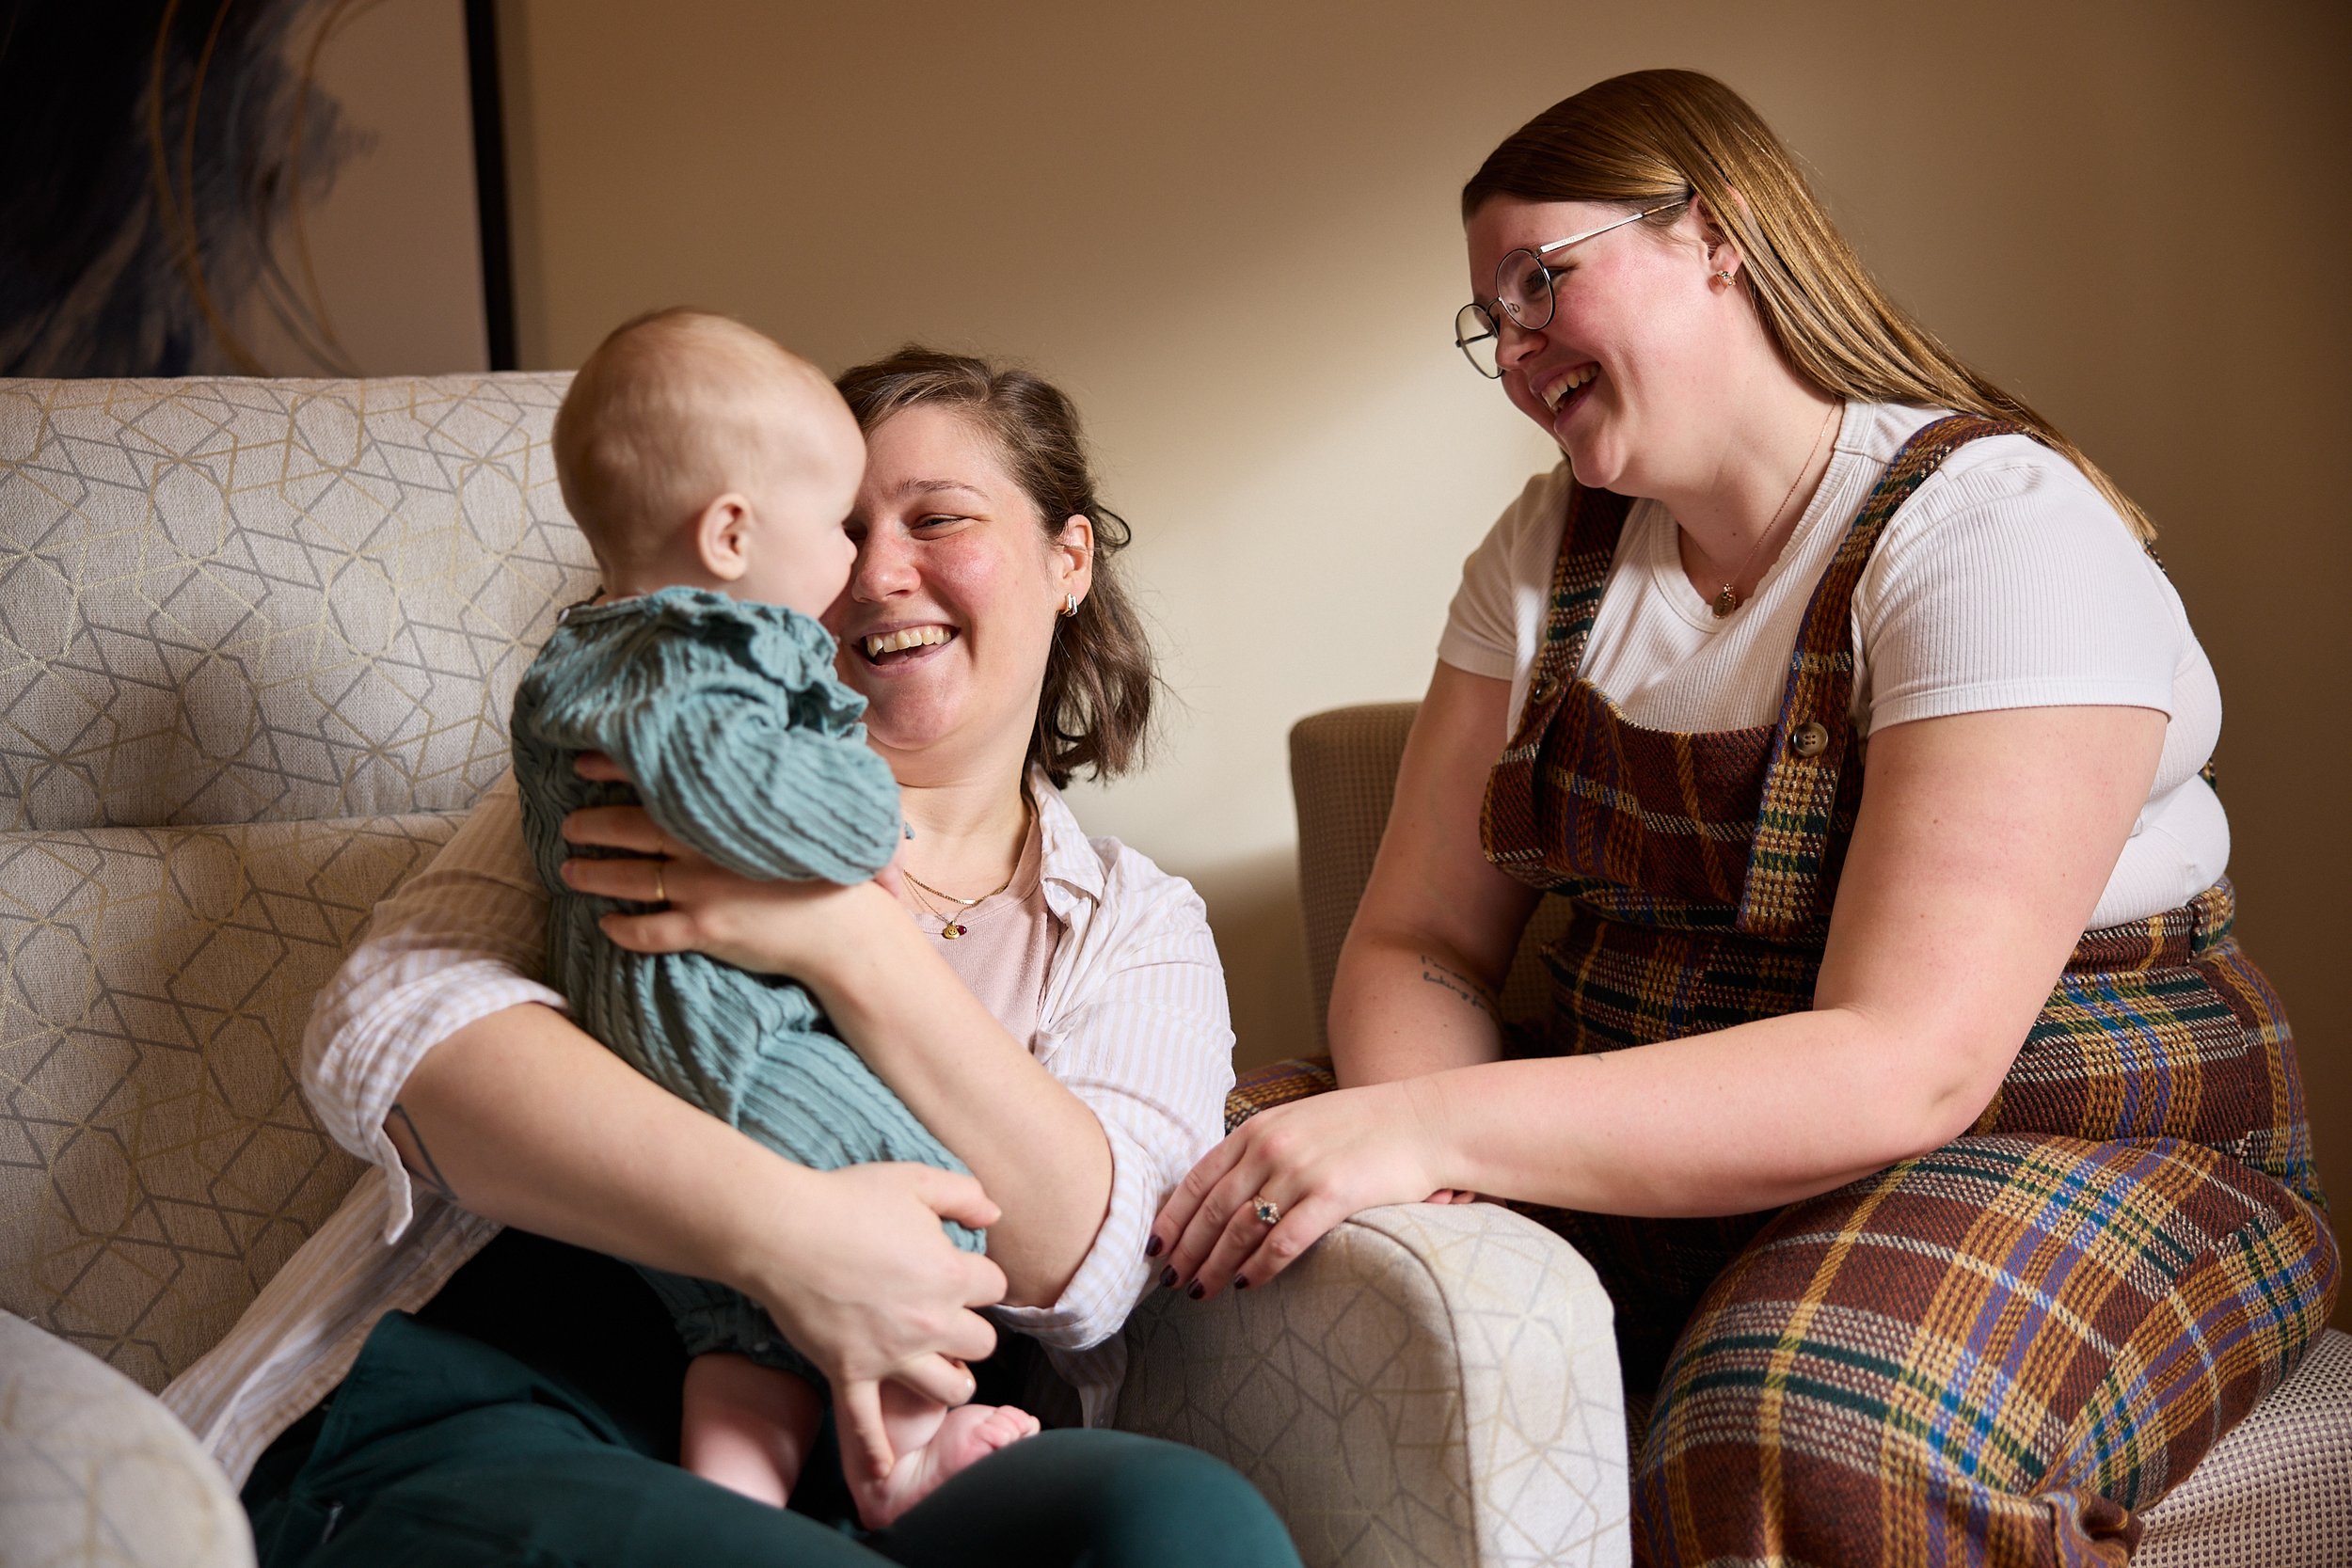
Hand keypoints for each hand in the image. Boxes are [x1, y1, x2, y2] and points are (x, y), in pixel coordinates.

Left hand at [559, 753, 899, 977]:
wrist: (848, 930)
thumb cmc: (831, 867)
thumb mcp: (798, 815)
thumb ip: (761, 792)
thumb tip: (737, 765)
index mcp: (726, 813)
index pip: (658, 780)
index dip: (616, 768)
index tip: (582, 761)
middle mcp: (706, 848)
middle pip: (630, 830)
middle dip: (591, 825)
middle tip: (567, 823)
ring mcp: (702, 890)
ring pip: (628, 880)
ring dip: (593, 875)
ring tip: (569, 871)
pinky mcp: (705, 930)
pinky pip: (648, 932)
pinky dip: (621, 928)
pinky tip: (605, 924)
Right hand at [745, 1161, 1007, 1479]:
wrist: (781, 1231)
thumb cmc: (848, 1200)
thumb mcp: (916, 1180)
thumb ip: (965, 1194)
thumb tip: (994, 1212)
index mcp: (951, 1276)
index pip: (996, 1289)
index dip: (980, 1277)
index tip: (960, 1269)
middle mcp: (930, 1323)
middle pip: (982, 1345)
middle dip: (971, 1330)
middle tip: (950, 1317)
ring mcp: (890, 1355)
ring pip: (948, 1389)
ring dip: (949, 1379)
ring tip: (940, 1368)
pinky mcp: (851, 1373)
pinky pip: (866, 1424)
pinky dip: (875, 1450)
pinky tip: (885, 1470)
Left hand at [1146, 1080, 1449, 1300]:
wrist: (1423, 1121)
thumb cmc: (1363, 1127)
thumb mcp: (1299, 1122)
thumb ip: (1261, 1148)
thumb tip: (1225, 1190)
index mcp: (1256, 1128)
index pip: (1198, 1179)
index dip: (1172, 1216)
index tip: (1155, 1246)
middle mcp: (1270, 1146)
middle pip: (1211, 1210)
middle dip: (1187, 1250)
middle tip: (1170, 1282)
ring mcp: (1300, 1170)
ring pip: (1239, 1230)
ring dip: (1215, 1267)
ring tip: (1200, 1292)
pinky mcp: (1332, 1195)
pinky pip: (1283, 1241)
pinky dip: (1260, 1267)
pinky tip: (1247, 1286)